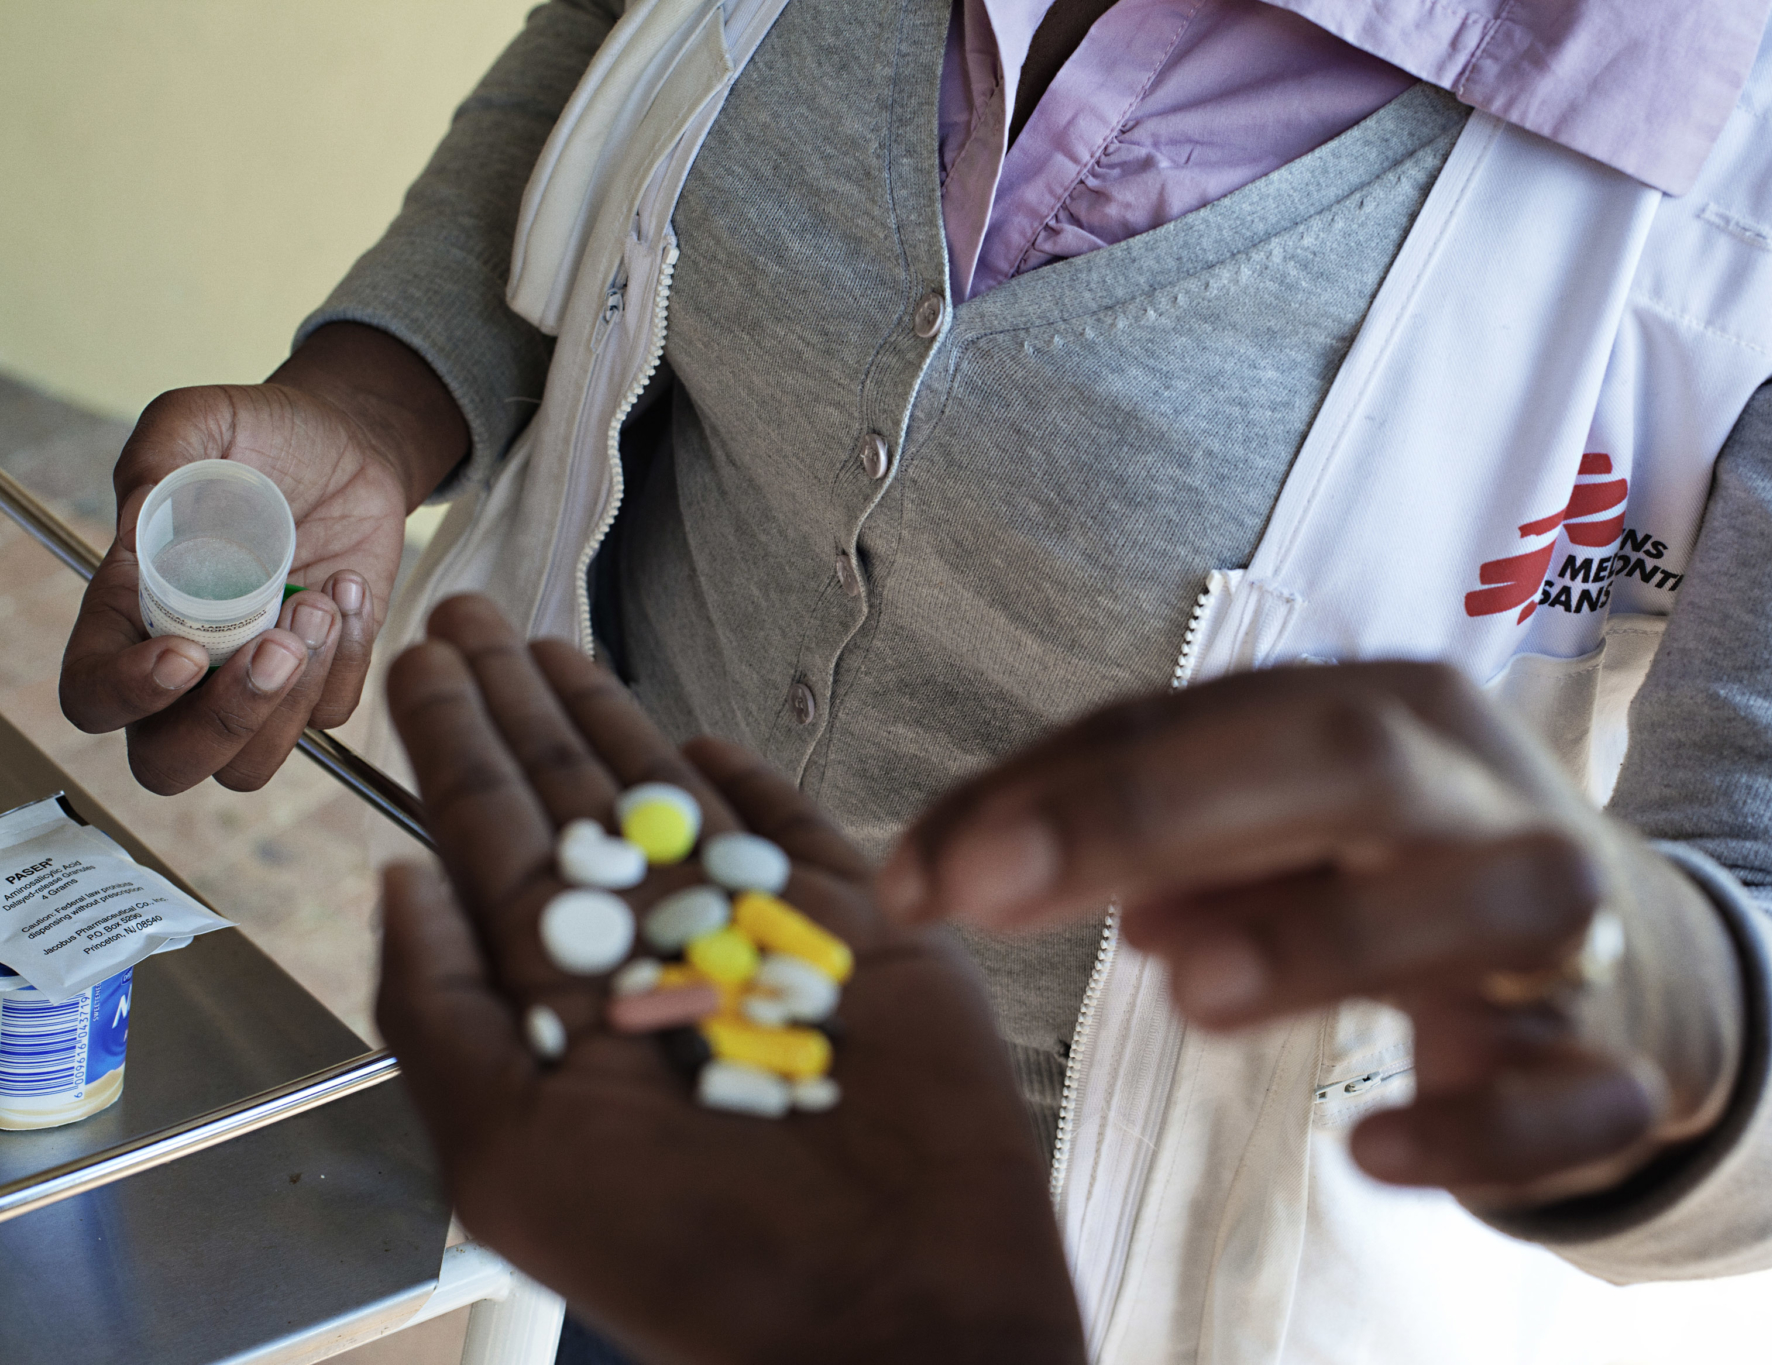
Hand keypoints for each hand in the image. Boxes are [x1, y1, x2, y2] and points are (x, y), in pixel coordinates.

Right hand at [59, 324, 465, 792]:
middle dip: (226, 721)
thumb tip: (138, 527)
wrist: (349, 445)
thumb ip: (158, 463)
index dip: (129, 695)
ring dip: (295, 697)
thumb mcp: (201, 422)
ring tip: (322, 600)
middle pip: (170, 762)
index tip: (183, 653)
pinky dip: (350, 659)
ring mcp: (254, 682)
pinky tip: (350, 588)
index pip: (93, 696)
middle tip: (279, 645)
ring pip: (252, 763)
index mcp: (128, 615)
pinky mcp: (321, 680)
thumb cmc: (261, 437)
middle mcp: (185, 668)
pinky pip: (331, 715)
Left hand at [377, 596, 1083, 1364]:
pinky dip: (753, 780)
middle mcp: (649, 967)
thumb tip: (396, 881)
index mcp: (565, 1014)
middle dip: (512, 708)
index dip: (453, 754)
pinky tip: (701, 739)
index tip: (422, 671)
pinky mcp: (858, 931)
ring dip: (610, 720)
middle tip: (465, 616)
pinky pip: (795, 831)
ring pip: (670, 802)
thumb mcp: (512, 1156)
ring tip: (551, 640)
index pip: (491, 854)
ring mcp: (755, 943)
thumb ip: (444, 1014)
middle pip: (566, 807)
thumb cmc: (699, 1259)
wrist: (896, 1300)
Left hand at [878, 663, 1745, 1211]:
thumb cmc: (1406, 873)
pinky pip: (1572, 1095)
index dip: (1055, 788)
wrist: (1646, 967)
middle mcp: (1478, 791)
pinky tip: (1376, 1155)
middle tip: (990, 893)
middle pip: (1340, 757)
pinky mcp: (1615, 1061)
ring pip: (1489, 896)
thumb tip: (985, 860)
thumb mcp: (1278, 828)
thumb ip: (1140, 831)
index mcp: (1386, 711)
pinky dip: (1480, 1128)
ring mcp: (1566, 922)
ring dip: (1334, 935)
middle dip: (1156, 811)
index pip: (1206, 719)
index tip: (921, 874)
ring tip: (1186, 992)